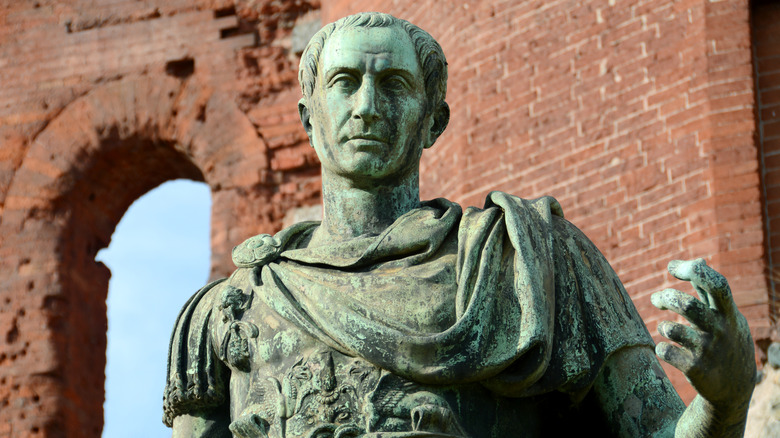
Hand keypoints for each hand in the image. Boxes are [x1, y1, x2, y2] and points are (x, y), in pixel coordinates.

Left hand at [651, 258, 754, 407]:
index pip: (716, 284)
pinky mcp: (695, 369)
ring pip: (672, 329)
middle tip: (658, 300)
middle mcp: (720, 329)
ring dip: (664, 326)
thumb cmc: (725, 340)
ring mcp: (708, 350)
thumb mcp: (725, 314)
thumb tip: (698, 260)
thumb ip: (709, 289)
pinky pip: (665, 351)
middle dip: (667, 297)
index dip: (693, 270)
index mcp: (727, 312)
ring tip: (667, 329)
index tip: (672, 268)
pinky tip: (668, 349)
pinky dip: (661, 347)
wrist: (735, 387)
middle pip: (687, 305)